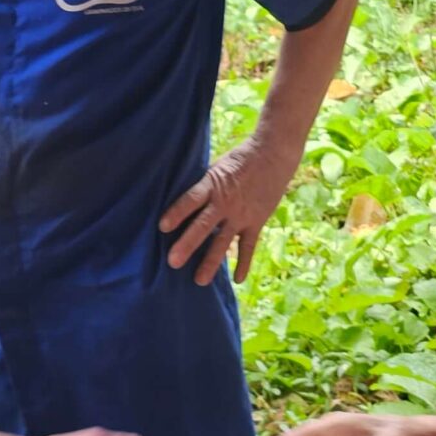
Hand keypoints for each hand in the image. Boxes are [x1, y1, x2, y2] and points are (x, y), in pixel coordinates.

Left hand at [160, 140, 300, 285]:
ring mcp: (241, 214)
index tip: (162, 227)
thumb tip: (184, 203)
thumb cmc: (239, 158)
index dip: (177, 212)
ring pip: (224, 242)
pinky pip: (249, 246)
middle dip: (188, 244)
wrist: (274, 154)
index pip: (191, 200)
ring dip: (211, 262)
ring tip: (200, 281)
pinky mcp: (256, 221)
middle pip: (203, 226)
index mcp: (212, 184)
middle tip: (173, 262)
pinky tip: (237, 280)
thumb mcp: (217, 166)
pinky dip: (244, 263)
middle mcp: (225, 202)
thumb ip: (204, 185)